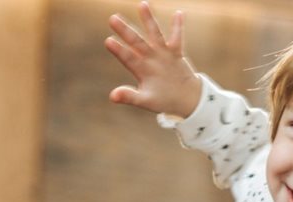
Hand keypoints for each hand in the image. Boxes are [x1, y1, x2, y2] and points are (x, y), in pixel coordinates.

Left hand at [106, 2, 202, 118]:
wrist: (183, 100)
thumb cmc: (162, 100)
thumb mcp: (145, 101)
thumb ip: (130, 97)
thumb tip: (112, 96)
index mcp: (140, 70)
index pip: (127, 58)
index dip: (119, 50)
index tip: (108, 41)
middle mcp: (149, 58)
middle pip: (136, 42)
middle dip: (125, 31)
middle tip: (112, 18)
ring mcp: (162, 54)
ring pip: (154, 34)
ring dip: (148, 20)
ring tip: (142, 4)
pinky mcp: (175, 53)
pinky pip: (177, 38)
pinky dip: (178, 27)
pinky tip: (178, 13)